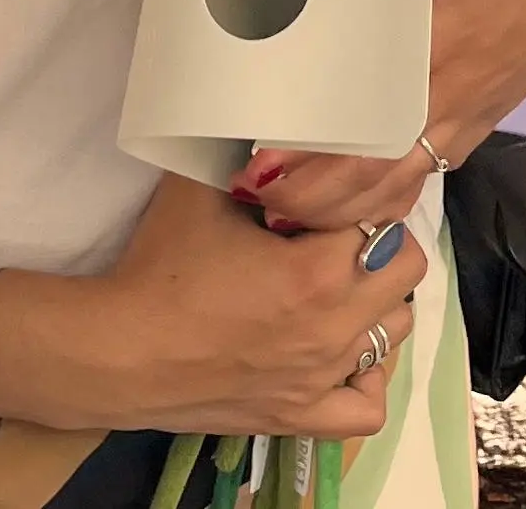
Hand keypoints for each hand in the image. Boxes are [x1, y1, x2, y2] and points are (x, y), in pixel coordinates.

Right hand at [0, 172, 423, 437]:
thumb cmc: (160, 267)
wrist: (120, 351)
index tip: (336, 193)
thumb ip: (245, 152)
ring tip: (338, 285)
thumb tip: (268, 109)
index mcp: (317, 269)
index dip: (361, 196)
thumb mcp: (201, 188)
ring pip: (395, 332)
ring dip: (377, 302)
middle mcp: (334, 327)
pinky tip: (342, 354)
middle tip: (340, 232)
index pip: (381, 216)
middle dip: (380, 242)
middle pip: (405, 271)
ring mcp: (322, 378)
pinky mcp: (301, 417)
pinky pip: (368, 408)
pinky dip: (367, 379)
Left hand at [241, 0, 525, 233]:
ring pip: (406, 179)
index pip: (373, 117)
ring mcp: (476, 108)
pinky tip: (356, 202)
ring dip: (349, 207)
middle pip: (380, 170)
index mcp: (448, 39)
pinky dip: (391, 194)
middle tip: (255, 201)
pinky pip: (434, 167)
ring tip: (289, 214)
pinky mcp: (489, 110)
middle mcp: (458, 88)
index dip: (317, 153)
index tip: (260, 164)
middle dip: (316, 197)